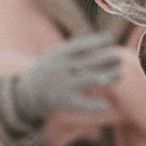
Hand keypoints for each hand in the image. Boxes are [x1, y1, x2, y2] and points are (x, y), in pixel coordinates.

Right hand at [8, 34, 124, 124]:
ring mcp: (62, 84)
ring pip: (89, 79)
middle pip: (87, 62)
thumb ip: (75, 49)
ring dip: (106, 76)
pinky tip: (106, 107)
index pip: (80, 45)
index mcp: (59, 54)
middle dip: (105, 59)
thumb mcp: (55, 55)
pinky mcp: (63, 101)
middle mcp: (61, 68)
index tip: (111, 39)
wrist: (25, 94)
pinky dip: (93, 106)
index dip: (96, 41)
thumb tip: (101, 39)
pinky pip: (80, 104)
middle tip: (119, 58)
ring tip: (120, 74)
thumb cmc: (48, 71)